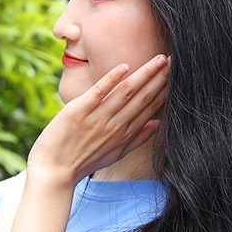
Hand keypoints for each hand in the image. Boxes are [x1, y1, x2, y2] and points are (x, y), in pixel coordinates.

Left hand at [27, 53, 170, 185]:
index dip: (164, 89)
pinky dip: (110, 80)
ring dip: (144, 74)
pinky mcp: (77, 112)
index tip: (177, 73)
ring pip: (126, 92)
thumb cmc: (82, 162)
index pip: (150, 107)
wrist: (54, 173)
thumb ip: (137, 139)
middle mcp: (114, 125)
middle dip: (160, 78)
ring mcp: (97, 118)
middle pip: (143, 97)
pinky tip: (124, 67)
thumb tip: (158, 124)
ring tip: (159, 59)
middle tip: (174, 58)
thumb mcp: (114, 154)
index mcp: (124, 133)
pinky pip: (97, 93)